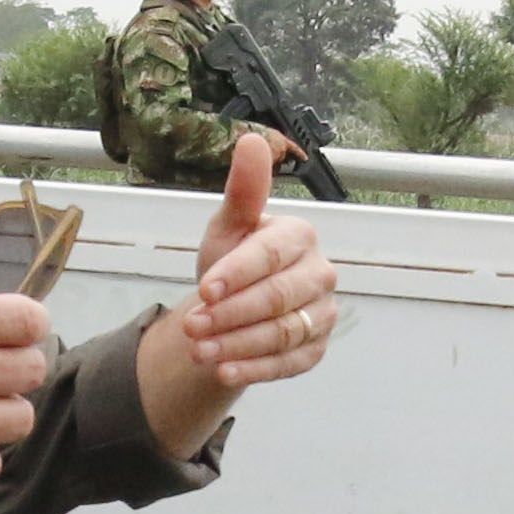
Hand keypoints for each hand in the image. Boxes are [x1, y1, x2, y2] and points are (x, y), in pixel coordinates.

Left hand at [183, 136, 337, 386]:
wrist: (234, 305)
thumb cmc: (234, 258)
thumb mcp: (229, 225)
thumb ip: (243, 191)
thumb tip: (252, 140)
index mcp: (300, 236)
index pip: (272, 255)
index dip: (238, 273)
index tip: (203, 290)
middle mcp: (320, 274)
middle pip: (278, 298)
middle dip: (231, 314)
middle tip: (191, 327)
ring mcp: (322, 313)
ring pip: (283, 333)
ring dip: (238, 345)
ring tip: (198, 351)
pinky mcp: (316, 349)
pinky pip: (289, 364)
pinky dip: (255, 370)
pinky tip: (223, 372)